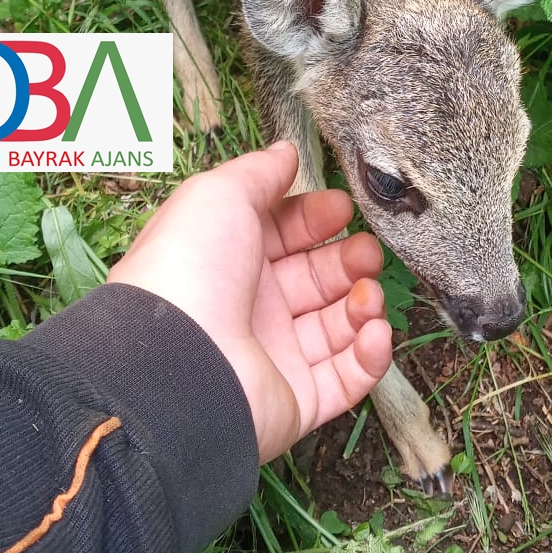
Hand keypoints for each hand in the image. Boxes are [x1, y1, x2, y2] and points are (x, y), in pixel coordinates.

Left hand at [108, 142, 392, 461]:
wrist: (178, 363)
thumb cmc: (190, 268)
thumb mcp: (218, 195)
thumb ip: (258, 172)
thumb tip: (287, 151)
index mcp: (228, 259)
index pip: (285, 235)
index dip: (316, 219)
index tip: (343, 208)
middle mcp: (252, 308)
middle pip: (317, 279)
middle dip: (349, 260)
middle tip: (366, 252)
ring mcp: (275, 357)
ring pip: (338, 328)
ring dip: (364, 303)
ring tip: (366, 292)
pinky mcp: (298, 402)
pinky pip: (348, 379)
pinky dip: (370, 355)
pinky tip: (373, 329)